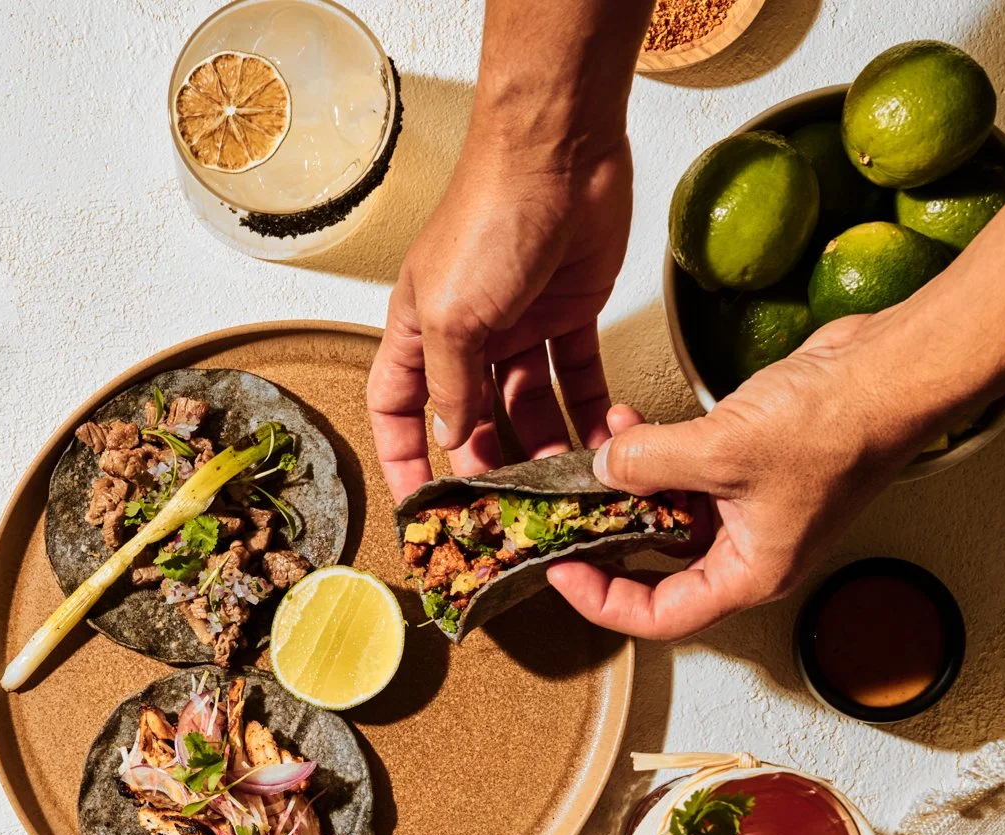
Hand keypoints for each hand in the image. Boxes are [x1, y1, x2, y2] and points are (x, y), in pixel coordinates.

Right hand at [368, 133, 633, 500]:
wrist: (559, 153)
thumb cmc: (487, 219)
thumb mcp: (453, 315)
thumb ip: (449, 384)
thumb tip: (449, 438)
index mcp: (420, 331)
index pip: (399, 409)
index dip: (405, 459)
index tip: (422, 508)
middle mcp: (466, 334)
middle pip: (470, 418)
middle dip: (487, 465)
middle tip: (509, 511)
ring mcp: (520, 325)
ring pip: (529, 406)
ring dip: (545, 447)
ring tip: (565, 487)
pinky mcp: (572, 313)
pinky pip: (578, 377)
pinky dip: (591, 411)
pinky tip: (605, 443)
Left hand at [546, 315, 923, 639]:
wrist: (892, 369)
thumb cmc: (839, 425)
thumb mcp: (721, 450)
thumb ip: (648, 464)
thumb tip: (601, 468)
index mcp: (750, 573)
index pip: (660, 616)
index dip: (603, 601)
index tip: (562, 571)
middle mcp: (750, 549)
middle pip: (658, 563)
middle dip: (609, 529)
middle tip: (565, 507)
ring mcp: (752, 507)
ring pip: (667, 510)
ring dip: (629, 479)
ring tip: (599, 442)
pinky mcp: (751, 465)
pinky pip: (686, 472)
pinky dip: (655, 452)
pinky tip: (628, 423)